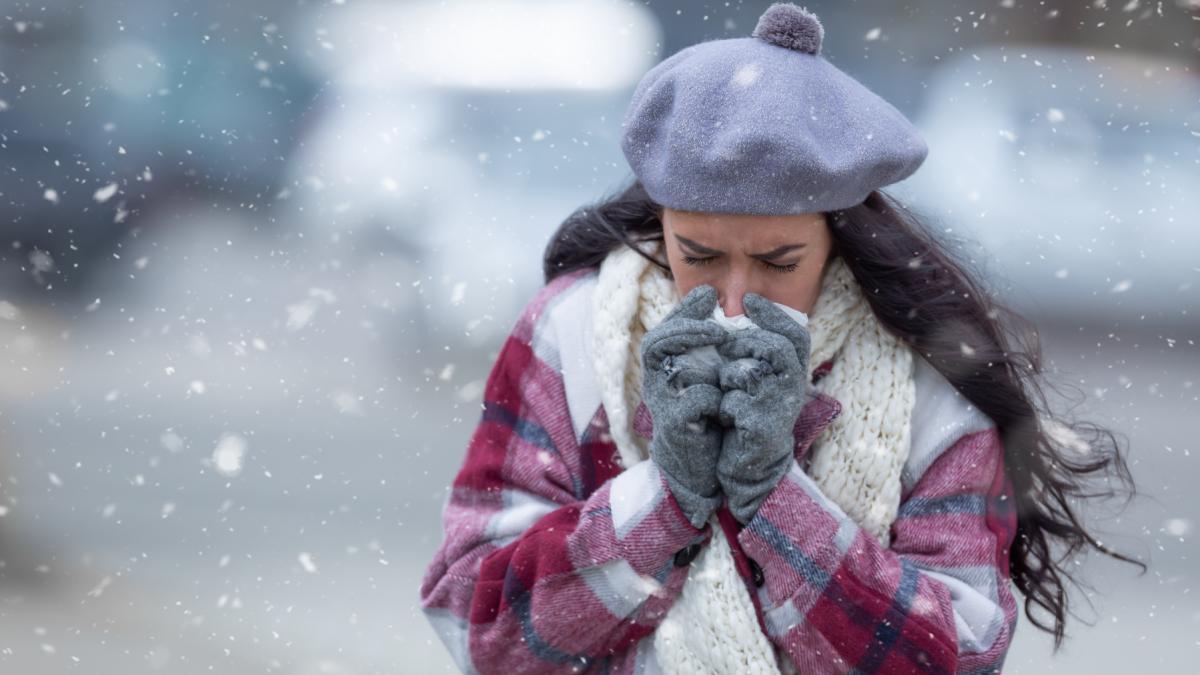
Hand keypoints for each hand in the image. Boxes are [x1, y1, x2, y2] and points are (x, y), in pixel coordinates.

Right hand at [640, 284, 727, 527]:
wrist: (699, 466)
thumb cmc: (705, 414)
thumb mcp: (705, 373)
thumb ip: (706, 341)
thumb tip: (709, 294)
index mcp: (664, 365)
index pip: (667, 326)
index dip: (686, 310)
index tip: (710, 298)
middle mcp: (656, 379)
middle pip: (657, 340)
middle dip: (687, 327)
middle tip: (718, 328)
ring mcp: (662, 402)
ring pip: (669, 365)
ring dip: (698, 356)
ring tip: (723, 354)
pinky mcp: (674, 426)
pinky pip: (694, 400)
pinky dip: (713, 396)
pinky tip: (727, 401)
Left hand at [715, 293, 811, 523]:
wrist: (749, 465)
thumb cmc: (748, 415)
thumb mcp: (754, 379)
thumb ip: (751, 351)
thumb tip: (732, 315)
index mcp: (793, 372)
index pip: (795, 334)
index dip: (774, 314)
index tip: (750, 299)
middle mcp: (793, 388)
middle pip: (777, 347)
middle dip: (747, 342)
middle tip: (727, 346)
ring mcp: (780, 409)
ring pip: (751, 373)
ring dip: (731, 377)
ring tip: (727, 389)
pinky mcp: (763, 429)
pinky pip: (735, 402)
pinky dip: (724, 405)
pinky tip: (726, 416)